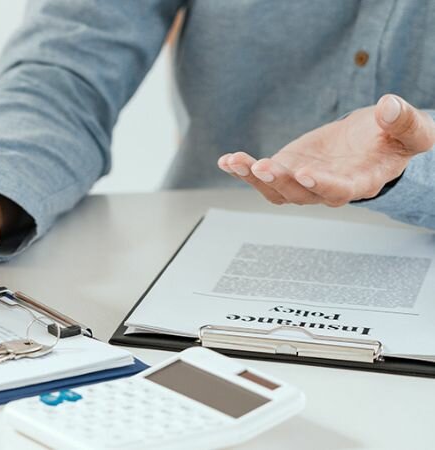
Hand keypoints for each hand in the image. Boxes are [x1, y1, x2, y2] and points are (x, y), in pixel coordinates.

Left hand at [218, 94, 434, 205]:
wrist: (371, 138)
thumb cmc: (392, 138)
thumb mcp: (409, 131)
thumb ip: (404, 123)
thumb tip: (389, 106)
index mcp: (360, 182)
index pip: (340, 190)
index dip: (322, 185)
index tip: (305, 174)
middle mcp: (327, 189)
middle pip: (301, 194)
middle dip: (281, 181)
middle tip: (265, 167)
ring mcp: (303, 183)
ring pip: (276, 190)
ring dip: (255, 178)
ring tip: (237, 162)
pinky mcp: (286, 171)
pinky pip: (261, 177)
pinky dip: (242, 170)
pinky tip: (227, 161)